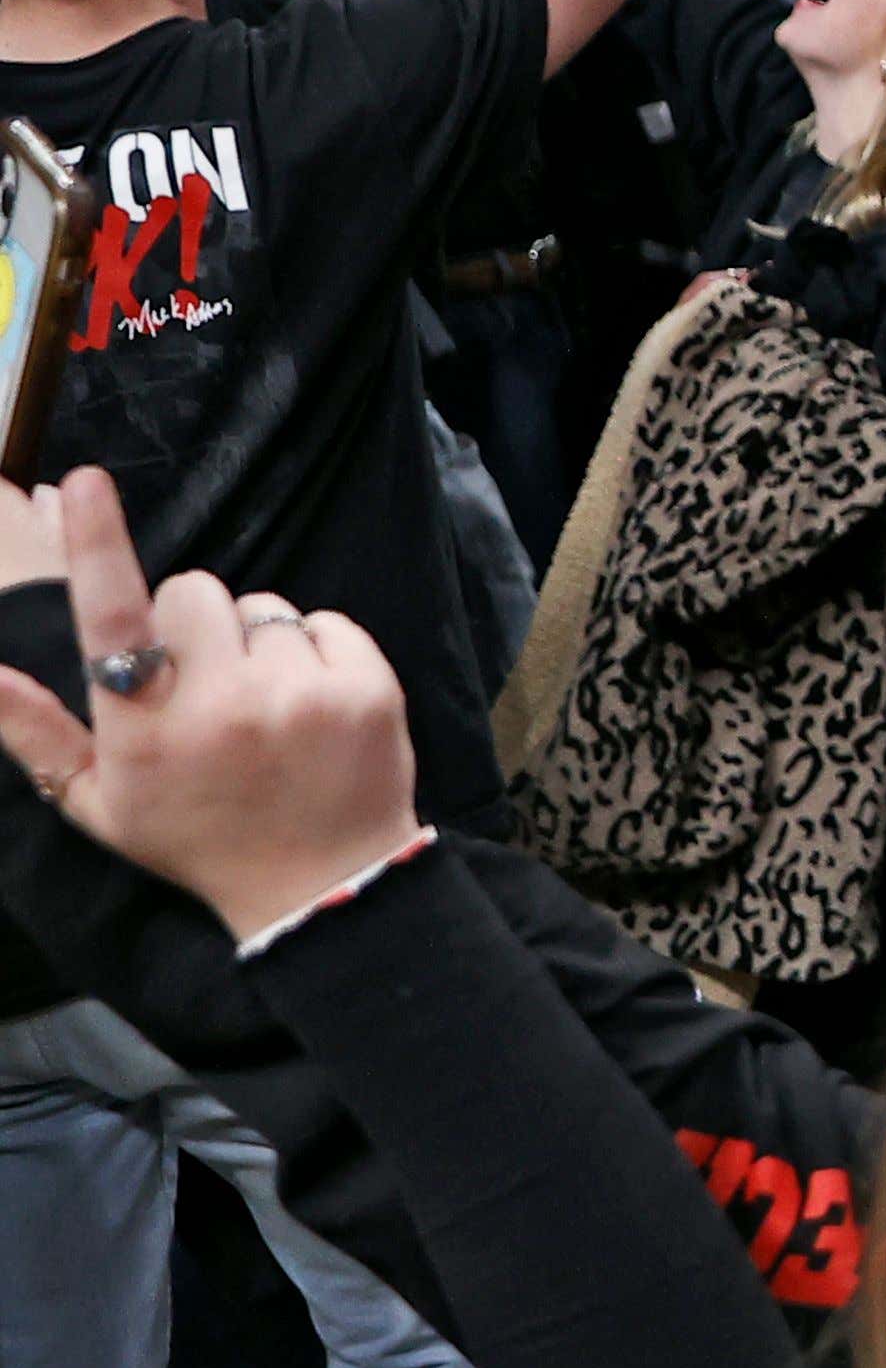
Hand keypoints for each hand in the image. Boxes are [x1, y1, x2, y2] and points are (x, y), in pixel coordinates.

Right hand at [0, 472, 426, 944]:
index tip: (85, 481)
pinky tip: (308, 706)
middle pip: (192, 589)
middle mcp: (221, 706)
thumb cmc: (195, 839)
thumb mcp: (98, 804)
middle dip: (191, 623)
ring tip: (260, 708)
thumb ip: (36, 734)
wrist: (320, 886)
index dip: (97, 543)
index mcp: (145, 732)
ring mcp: (300, 696)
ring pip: (263, 607)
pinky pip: (327, 623)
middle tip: (202, 684)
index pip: (112, 619)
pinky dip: (317, 652)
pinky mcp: (368, 689)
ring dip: (256, 643)